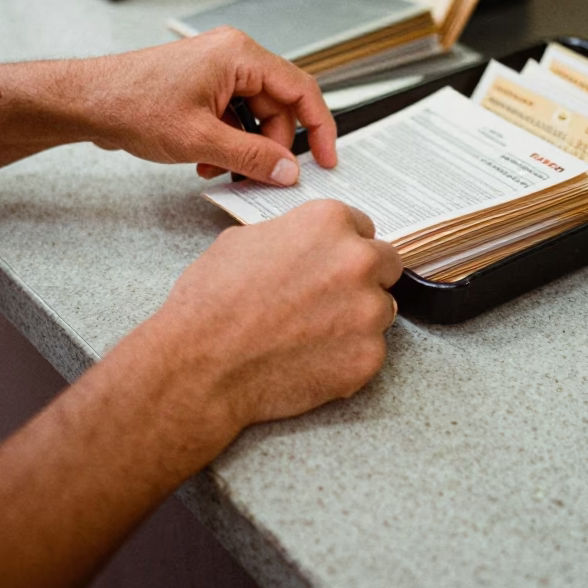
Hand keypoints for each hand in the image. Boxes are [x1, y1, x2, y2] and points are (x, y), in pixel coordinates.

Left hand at [81, 27, 336, 185]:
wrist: (87, 101)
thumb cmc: (132, 105)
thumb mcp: (200, 140)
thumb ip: (252, 157)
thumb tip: (289, 171)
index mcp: (240, 56)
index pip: (302, 89)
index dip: (320, 128)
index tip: (327, 160)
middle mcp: (234, 56)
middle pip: (278, 107)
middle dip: (271, 146)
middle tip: (260, 177)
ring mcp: (218, 70)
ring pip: (256, 116)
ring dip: (245, 149)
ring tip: (220, 171)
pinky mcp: (204, 86)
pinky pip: (234, 117)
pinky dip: (227, 143)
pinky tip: (204, 163)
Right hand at [139, 200, 403, 468]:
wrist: (202, 363)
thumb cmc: (212, 301)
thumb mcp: (244, 241)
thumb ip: (291, 236)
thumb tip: (302, 246)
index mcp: (328, 223)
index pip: (362, 227)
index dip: (342, 247)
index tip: (331, 262)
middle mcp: (357, 261)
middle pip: (385, 263)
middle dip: (362, 278)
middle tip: (329, 298)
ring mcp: (367, 311)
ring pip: (381, 309)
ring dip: (358, 317)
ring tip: (314, 333)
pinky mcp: (368, 356)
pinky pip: (371, 351)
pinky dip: (348, 356)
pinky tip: (312, 359)